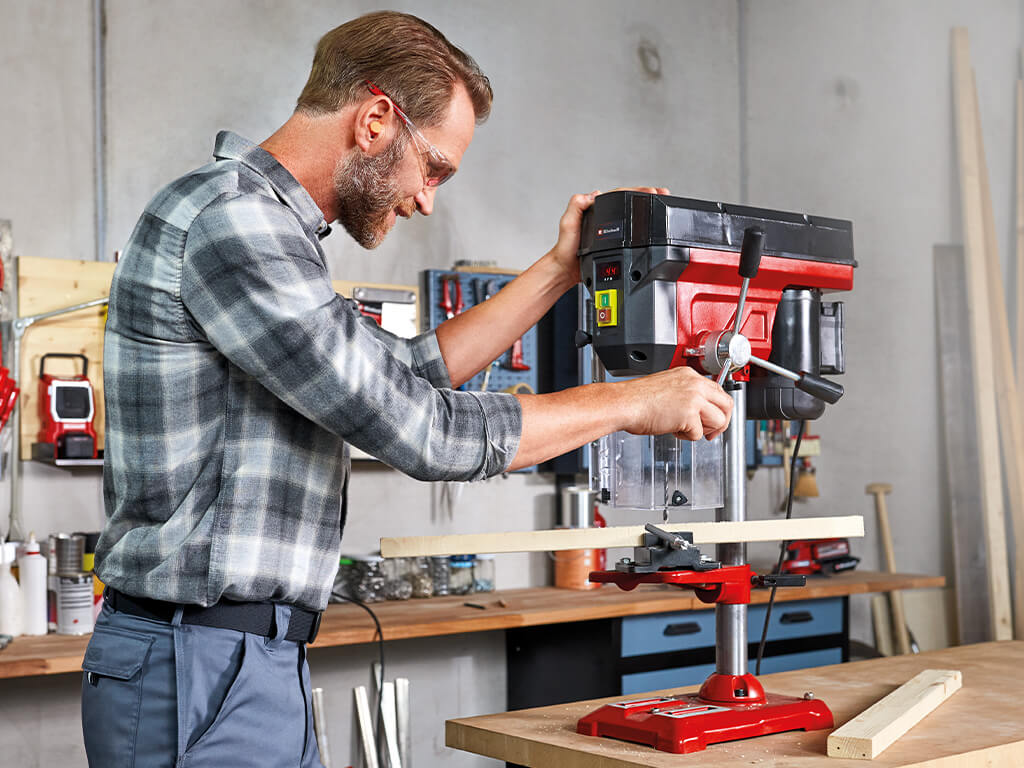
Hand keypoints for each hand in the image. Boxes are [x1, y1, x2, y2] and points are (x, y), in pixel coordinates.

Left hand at [547, 186, 670, 285]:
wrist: (566, 270)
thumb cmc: (566, 248)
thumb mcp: (568, 223)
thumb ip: (576, 206)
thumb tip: (591, 195)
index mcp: (595, 207)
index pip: (619, 193)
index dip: (636, 191)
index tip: (651, 191)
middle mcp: (604, 216)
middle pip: (630, 201)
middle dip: (648, 196)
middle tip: (663, 196)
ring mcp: (610, 229)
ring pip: (632, 214)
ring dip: (647, 208)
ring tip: (663, 205)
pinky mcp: (613, 241)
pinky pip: (631, 231)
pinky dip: (643, 226)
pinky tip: (651, 226)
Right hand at [618, 367, 732, 439]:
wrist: (625, 403)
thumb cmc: (637, 398)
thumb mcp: (668, 387)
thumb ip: (686, 394)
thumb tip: (698, 410)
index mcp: (690, 375)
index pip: (718, 391)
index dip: (718, 408)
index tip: (713, 417)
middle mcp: (695, 384)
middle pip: (727, 404)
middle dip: (722, 422)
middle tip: (712, 431)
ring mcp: (694, 398)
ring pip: (719, 420)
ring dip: (705, 430)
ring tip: (687, 429)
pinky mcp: (689, 414)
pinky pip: (699, 433)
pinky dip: (687, 436)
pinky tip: (673, 429)